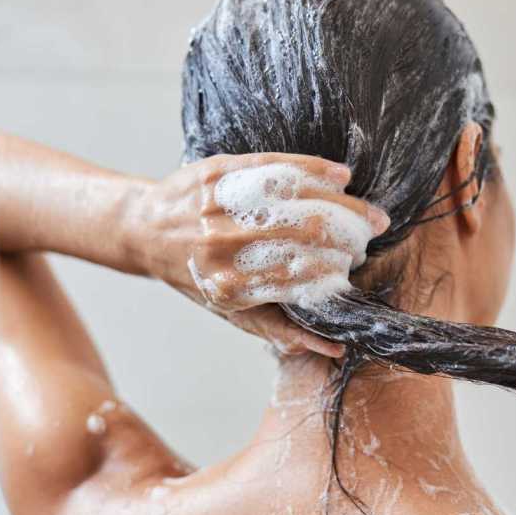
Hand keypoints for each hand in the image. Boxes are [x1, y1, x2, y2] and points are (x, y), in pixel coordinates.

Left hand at [132, 153, 388, 357]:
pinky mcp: (218, 170)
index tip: (355, 267)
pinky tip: (342, 176)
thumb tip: (335, 348)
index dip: (336, 270)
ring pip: (297, 198)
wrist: (145, 230)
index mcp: (228, 285)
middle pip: (305, 233)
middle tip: (371, 236)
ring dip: (341, 204)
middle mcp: (222, 244)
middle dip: (348, 235)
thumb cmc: (196, 277)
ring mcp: (219, 204)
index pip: (299, 276)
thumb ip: (281, 330)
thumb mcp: (231, 312)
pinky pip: (275, 166)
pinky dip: (314, 169)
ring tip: (366, 212)